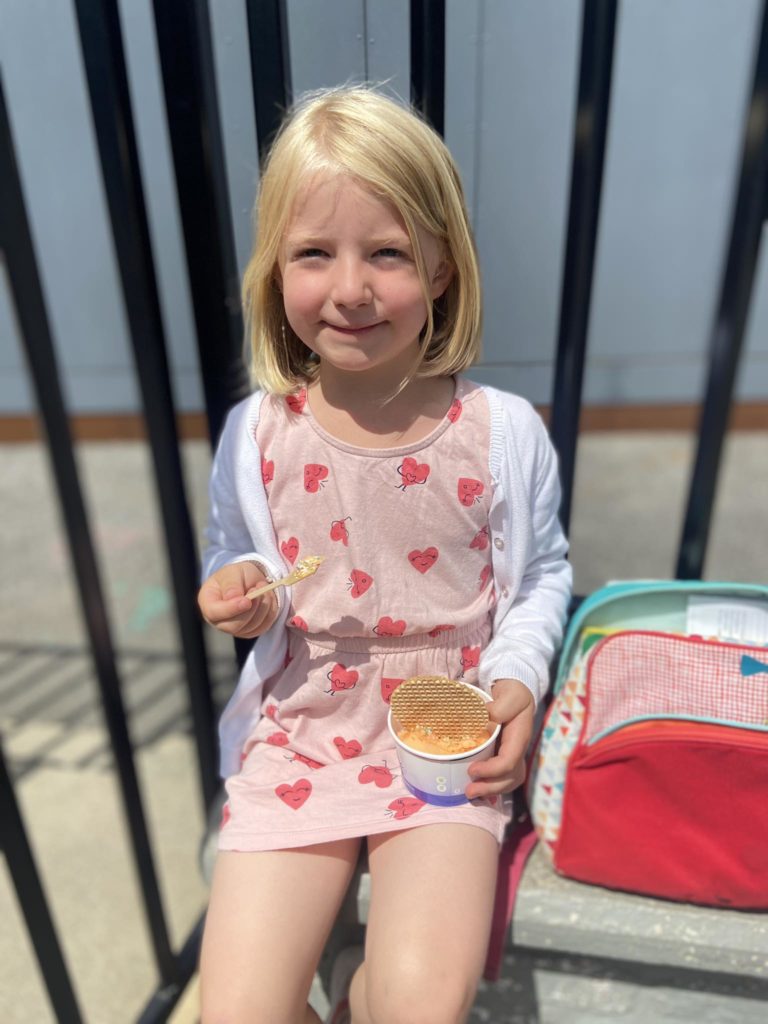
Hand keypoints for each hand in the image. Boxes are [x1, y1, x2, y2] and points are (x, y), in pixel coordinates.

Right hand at [197, 562, 278, 638]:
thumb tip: (233, 597)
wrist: (249, 580)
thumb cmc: (236, 575)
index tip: (247, 601)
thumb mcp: (233, 572)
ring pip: (250, 628)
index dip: (231, 609)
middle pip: (233, 626)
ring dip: (263, 608)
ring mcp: (234, 628)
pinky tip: (267, 598)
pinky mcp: (249, 631)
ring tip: (263, 588)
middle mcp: (218, 620)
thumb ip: (231, 584)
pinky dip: (269, 612)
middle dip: (251, 609)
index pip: (214, 613)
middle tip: (259, 589)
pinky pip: (262, 627)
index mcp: (208, 602)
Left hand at [465, 678, 534, 799]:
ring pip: (508, 780)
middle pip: (510, 777)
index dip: (492, 770)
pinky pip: (502, 777)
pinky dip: (491, 785)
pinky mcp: (504, 755)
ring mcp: (513, 754)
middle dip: (490, 787)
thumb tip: (486, 717)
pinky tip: (477, 788)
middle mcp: (518, 749)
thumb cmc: (513, 693)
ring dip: (491, 790)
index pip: (510, 761)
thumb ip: (500, 706)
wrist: (516, 692)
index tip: (472, 770)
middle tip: (468, 791)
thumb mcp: (510, 694)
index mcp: (519, 737)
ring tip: (470, 793)